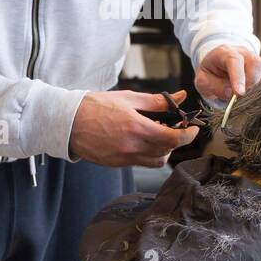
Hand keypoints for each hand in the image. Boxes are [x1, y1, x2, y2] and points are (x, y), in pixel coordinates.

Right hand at [69, 89, 199, 167]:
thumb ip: (157, 101)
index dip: (188, 135)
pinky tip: (142, 140)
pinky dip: (148, 153)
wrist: (67, 121)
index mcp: (136, 127)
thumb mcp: (128, 98)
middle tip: (174, 126)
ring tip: (157, 134)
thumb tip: (181, 96)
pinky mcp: (117, 163)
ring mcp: (124, 158)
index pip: (173, 138)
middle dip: (176, 140)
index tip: (193, 129)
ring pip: (156, 161)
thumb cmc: (95, 106)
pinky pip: (141, 162)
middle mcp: (132, 147)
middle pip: (167, 151)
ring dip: (163, 149)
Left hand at [195, 45, 260, 102]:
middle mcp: (243, 53)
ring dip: (254, 89)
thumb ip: (214, 86)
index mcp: (225, 52)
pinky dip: (257, 92)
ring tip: (241, 97)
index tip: (239, 93)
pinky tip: (248, 96)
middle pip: (254, 64)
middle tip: (238, 98)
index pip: (234, 60)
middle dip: (248, 84)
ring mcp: (255, 61)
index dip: (238, 77)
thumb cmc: (209, 73)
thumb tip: (230, 93)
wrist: (218, 66)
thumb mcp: (203, 81)